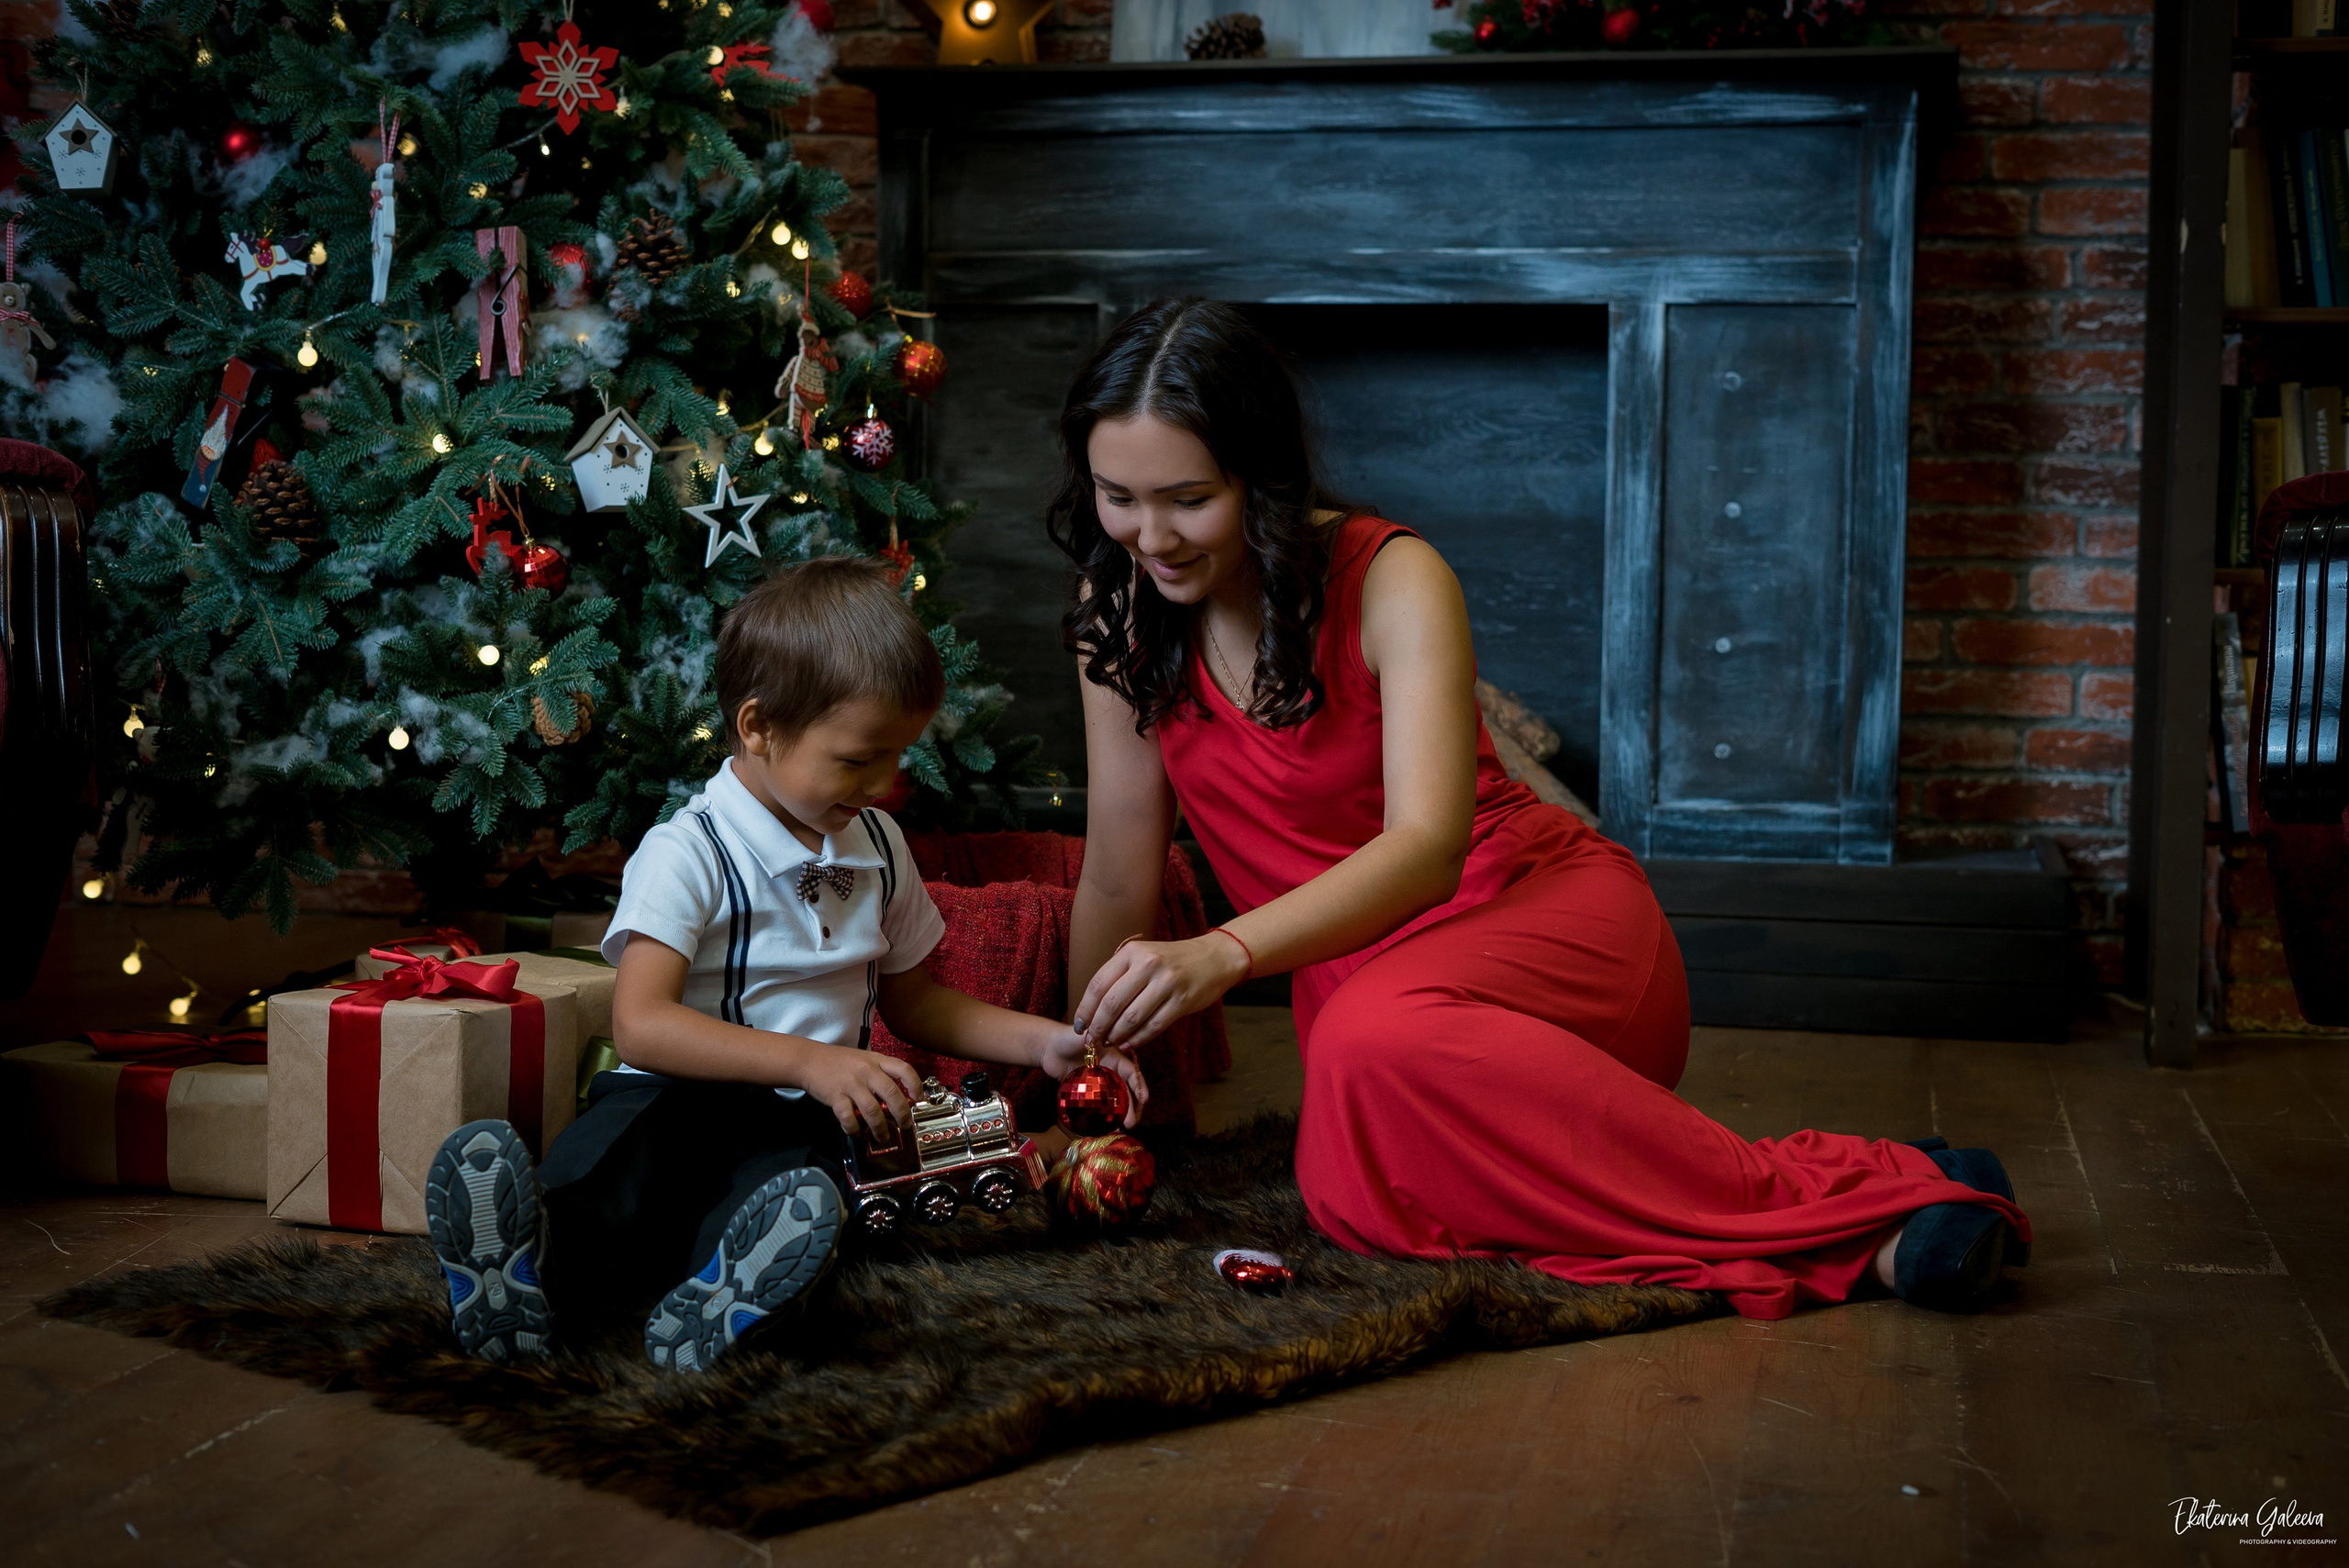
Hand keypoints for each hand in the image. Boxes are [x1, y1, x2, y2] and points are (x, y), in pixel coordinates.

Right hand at [797, 1043, 922, 1142]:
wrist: (808, 1060)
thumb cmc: (839, 1061)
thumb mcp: (864, 1059)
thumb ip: (880, 1073)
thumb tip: (898, 1097)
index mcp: (877, 1060)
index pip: (904, 1070)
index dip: (916, 1086)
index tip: (919, 1100)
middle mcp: (867, 1071)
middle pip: (893, 1094)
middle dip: (903, 1114)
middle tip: (905, 1126)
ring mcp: (851, 1084)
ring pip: (873, 1110)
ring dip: (881, 1128)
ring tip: (883, 1137)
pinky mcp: (835, 1096)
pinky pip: (848, 1117)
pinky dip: (854, 1129)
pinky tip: (856, 1133)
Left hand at [1037, 1024, 1148, 1129]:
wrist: (1047, 1047)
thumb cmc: (1067, 1037)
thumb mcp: (1086, 1033)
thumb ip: (1096, 1036)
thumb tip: (1107, 1038)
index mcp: (1115, 1057)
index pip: (1131, 1072)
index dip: (1139, 1085)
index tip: (1144, 1099)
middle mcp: (1110, 1071)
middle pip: (1125, 1091)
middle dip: (1131, 1107)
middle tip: (1132, 1123)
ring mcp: (1099, 1083)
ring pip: (1113, 1101)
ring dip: (1119, 1115)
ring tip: (1121, 1130)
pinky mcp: (1087, 1092)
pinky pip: (1098, 1106)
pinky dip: (1103, 1116)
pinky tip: (1105, 1128)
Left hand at [1073, 932, 1248, 1052]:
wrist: (1214, 957)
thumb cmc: (1173, 960)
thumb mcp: (1144, 955)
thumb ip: (1121, 975)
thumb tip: (1094, 1009)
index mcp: (1132, 952)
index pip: (1098, 984)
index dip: (1085, 1009)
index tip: (1080, 1025)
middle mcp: (1148, 965)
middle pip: (1112, 1004)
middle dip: (1098, 1027)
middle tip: (1092, 1040)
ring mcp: (1166, 983)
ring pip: (1131, 1018)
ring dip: (1117, 1035)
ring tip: (1110, 1043)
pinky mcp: (1182, 1001)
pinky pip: (1154, 1026)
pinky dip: (1138, 1039)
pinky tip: (1129, 1043)